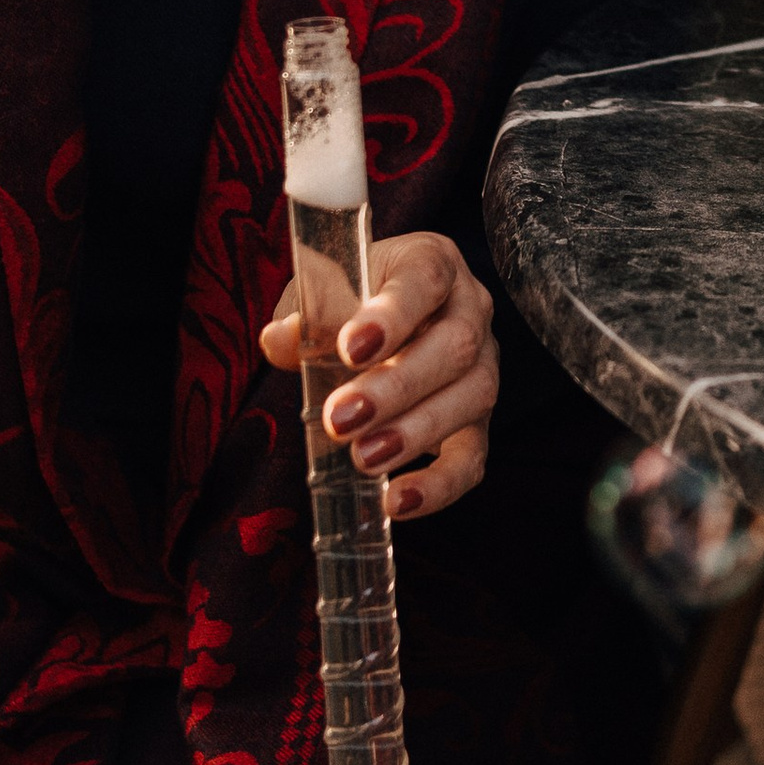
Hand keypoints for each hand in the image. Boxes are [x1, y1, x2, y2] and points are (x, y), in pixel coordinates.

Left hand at [259, 229, 497, 521]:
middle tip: (339, 418)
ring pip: (473, 398)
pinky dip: (439, 485)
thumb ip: (302, 314)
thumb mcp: (319, 294)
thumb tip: (280, 340)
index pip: (425, 279)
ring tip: (363, 459)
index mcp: (432, 263)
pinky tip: (397, 501)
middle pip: (455, 345)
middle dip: (396, 387)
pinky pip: (473, 457)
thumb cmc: (349, 302)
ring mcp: (483, 367)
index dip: (392, 315)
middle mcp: (470, 310)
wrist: (379, 328)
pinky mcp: (478, 423)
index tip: (349, 348)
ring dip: (416, 434)